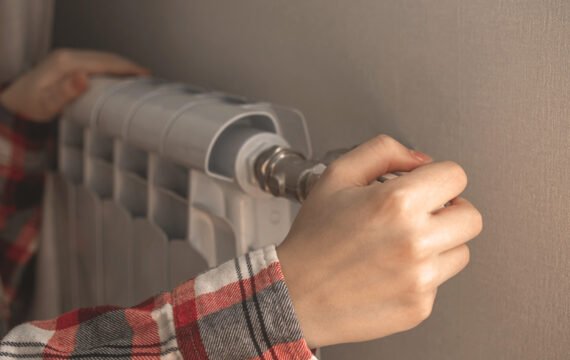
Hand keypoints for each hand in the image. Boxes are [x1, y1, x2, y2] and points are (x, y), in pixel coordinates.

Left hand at [0, 49, 147, 121]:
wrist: (15, 101)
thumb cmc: (31, 106)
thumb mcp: (46, 103)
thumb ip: (65, 91)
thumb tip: (84, 78)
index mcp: (66, 63)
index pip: (104, 62)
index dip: (127, 67)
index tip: (146, 74)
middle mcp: (68, 56)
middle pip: (106, 58)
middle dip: (129, 65)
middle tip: (149, 77)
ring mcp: (68, 58)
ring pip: (102, 58)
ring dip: (122, 66)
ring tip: (140, 76)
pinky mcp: (69, 63)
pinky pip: (96, 62)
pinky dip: (112, 67)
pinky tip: (120, 76)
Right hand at [277, 135, 482, 347]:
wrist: (294, 294)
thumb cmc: (312, 239)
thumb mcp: (337, 176)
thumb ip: (382, 152)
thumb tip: (420, 159)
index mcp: (396, 203)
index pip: (456, 177)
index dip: (439, 177)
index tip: (427, 186)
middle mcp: (414, 242)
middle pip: (470, 217)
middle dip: (450, 210)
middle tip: (424, 214)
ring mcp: (420, 278)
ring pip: (461, 251)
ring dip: (440, 243)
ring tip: (402, 244)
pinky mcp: (419, 306)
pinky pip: (439, 282)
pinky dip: (421, 274)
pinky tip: (390, 270)